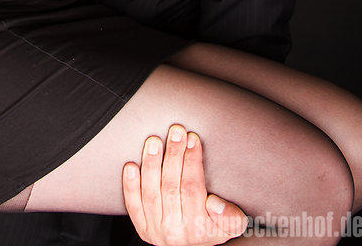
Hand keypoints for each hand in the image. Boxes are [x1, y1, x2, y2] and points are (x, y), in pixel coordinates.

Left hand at [123, 125, 247, 245]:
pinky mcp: (142, 227)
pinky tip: (131, 166)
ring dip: (151, 163)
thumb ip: (230, 217)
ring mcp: (156, 229)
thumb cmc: (212, 229)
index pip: (193, 187)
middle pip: (171, 185)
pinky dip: (130, 185)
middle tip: (176, 132)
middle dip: (174, 154)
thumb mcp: (232, 226)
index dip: (192, 160)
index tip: (192, 139)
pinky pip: (133, 204)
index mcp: (198, 228)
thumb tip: (214, 203)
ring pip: (151, 191)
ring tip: (154, 141)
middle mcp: (175, 230)